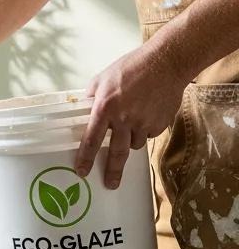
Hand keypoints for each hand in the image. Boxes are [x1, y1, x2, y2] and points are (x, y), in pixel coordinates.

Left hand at [75, 44, 188, 188]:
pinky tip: (146, 113)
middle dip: (113, 171)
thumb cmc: (131, 67)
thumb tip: (82, 110)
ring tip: (131, 122)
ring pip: (133, 144)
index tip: (82, 171)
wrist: (166, 63)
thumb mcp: (102, 78)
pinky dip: (144, 129)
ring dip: (129, 140)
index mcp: (105, 108)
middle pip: (116, 153)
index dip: (86, 158)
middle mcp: (124, 119)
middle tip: (110, 184)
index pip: (91, 139)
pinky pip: (148, 134)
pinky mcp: (160, 124)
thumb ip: (91, 97)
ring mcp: (144, 122)